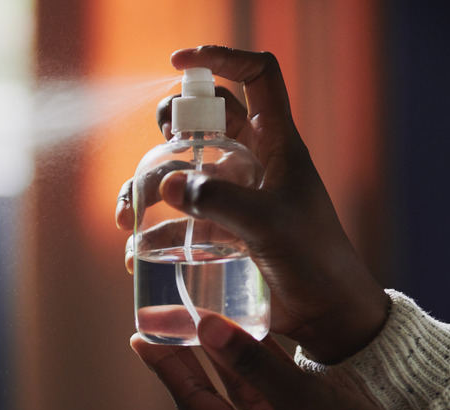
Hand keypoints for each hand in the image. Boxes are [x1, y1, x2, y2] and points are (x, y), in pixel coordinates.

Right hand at [117, 46, 389, 363]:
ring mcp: (231, 194)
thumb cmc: (313, 259)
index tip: (178, 63)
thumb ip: (219, 203)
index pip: (256, 77)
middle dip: (169, 129)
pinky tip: (137, 252)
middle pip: (202, 121)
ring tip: (127, 218)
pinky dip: (151, 232)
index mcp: (274, 142)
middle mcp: (249, 161)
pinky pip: (174, 218)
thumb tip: (166, 185)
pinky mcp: (216, 229)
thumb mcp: (270, 224)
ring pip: (178, 170)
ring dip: (146, 186)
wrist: (322, 312)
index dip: (221, 57)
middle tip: (158, 151)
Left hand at [131, 313, 420, 409]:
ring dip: (221, 352)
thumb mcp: (300, 401)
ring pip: (237, 384)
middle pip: (207, 390)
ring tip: (201, 316)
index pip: (191, 400)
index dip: (165, 367)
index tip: (139, 338)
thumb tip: (205, 325)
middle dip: (186, 355)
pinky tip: (249, 329)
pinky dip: (256, 358)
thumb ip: (253, 363)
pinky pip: (266, 384)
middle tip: (164, 321)